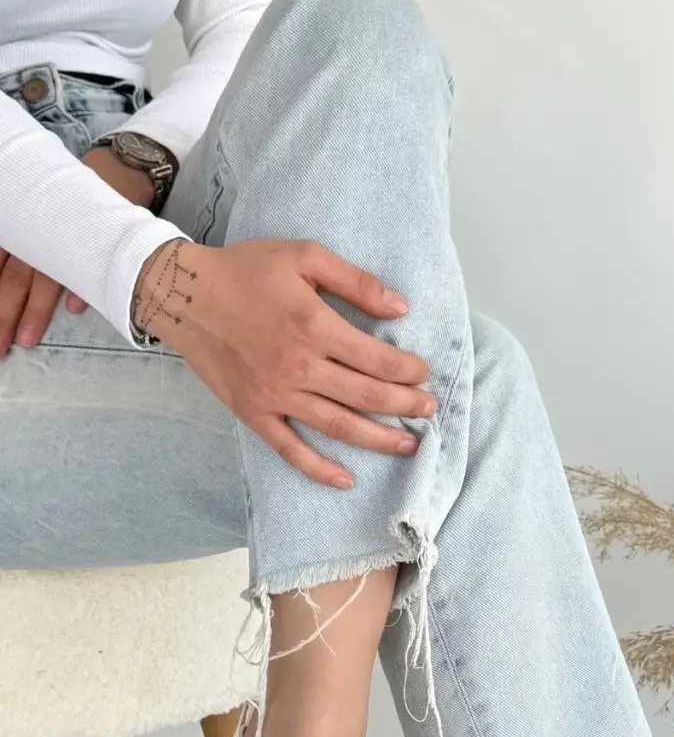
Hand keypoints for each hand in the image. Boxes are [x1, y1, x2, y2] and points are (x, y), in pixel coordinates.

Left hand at [0, 147, 152, 356]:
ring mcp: (63, 242)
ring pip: (41, 281)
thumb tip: (47, 293)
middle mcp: (35, 240)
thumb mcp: (38, 218)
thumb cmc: (73, 197)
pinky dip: (77, 287)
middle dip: (3, 318)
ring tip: (26, 339)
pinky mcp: (94, 241)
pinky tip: (75, 309)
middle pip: (12, 283)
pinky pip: (82, 267)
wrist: (116, 172)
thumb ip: (24, 245)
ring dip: (34, 312)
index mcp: (19, 233)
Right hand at [134, 238, 434, 487]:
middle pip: (366, 396)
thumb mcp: (304, 256)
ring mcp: (276, 395)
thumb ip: (355, 281)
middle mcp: (299, 367)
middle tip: (428, 410)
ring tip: (408, 446)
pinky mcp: (255, 413)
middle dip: (404, 406)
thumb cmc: (246, 270)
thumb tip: (400, 308)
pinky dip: (318, 469)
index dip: (408, 370)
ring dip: (379, 440)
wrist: (183, 294)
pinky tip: (346, 480)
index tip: (424, 374)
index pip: (376, 359)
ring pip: (339, 427)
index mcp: (314, 326)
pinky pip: (290, 449)